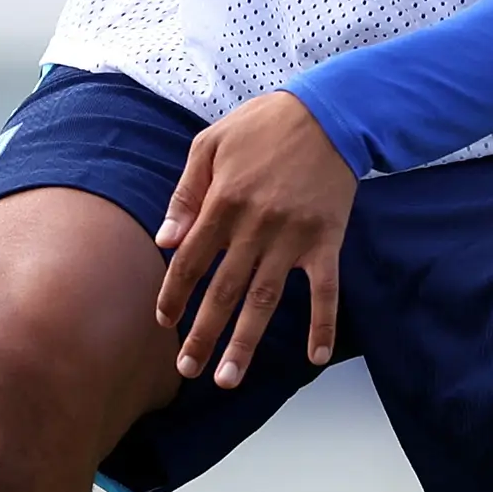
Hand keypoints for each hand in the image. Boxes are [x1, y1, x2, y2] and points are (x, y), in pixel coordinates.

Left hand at [154, 90, 352, 387]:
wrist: (328, 113)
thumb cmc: (262, 125)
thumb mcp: (209, 145)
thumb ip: (186, 194)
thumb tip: (165, 241)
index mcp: (222, 204)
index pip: (190, 261)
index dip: (174, 295)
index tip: (164, 323)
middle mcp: (254, 227)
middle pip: (223, 291)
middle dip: (203, 334)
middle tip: (188, 370)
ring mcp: (292, 237)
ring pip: (264, 300)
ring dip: (246, 342)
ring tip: (228, 378)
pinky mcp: (326, 240)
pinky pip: (325, 290)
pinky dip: (322, 324)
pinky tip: (314, 357)